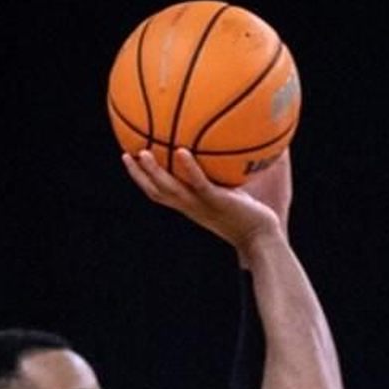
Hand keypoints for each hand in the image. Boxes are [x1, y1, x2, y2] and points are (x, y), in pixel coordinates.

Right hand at [122, 149, 282, 251]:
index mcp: (190, 206)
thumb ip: (222, 180)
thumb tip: (225, 155)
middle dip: (138, 175)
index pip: (159, 194)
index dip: (142, 179)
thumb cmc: (250, 217)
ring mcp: (203, 205)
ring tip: (142, 153)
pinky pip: (199, 183)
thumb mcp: (231, 195)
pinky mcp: (217, 201)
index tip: (130, 160)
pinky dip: (189, 168)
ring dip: (154, 172)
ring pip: (170, 190)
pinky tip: (182, 151)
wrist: (262, 238)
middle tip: (126, 154)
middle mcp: (192, 207)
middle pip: (156, 192)